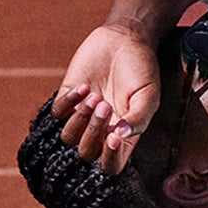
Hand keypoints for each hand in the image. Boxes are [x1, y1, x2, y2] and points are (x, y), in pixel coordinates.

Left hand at [52, 23, 163, 173]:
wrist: (124, 41)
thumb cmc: (142, 70)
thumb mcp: (149, 96)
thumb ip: (138, 119)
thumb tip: (120, 136)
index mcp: (123, 136)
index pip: (111, 166)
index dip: (110, 160)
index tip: (114, 138)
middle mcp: (101, 130)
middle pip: (86, 152)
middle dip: (94, 131)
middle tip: (106, 105)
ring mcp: (82, 115)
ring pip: (68, 137)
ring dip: (81, 118)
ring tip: (95, 96)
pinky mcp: (68, 97)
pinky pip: (59, 112)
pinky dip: (69, 102)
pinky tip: (85, 87)